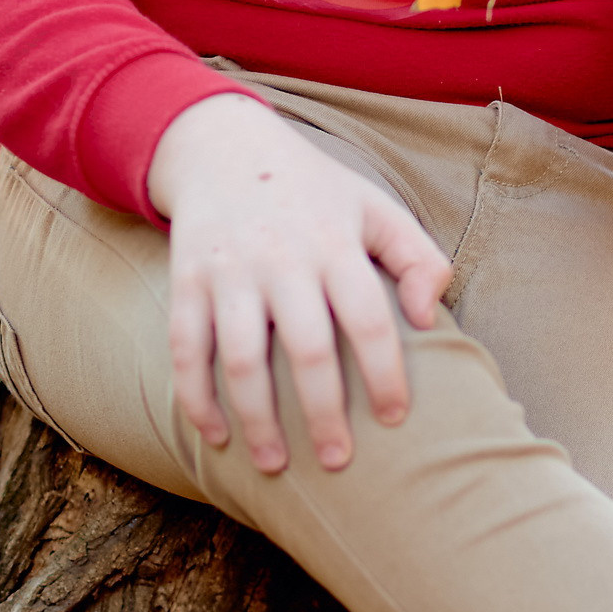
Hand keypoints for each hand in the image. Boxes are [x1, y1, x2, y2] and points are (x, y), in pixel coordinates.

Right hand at [146, 93, 451, 476]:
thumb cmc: (314, 192)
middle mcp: (281, 258)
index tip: (393, 419)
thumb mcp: (374, 207)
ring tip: (275, 465)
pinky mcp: (186, 280)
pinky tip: (216, 435)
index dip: (384, 374)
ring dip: (257, 419)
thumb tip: (426, 317)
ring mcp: (229, 271)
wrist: (224, 146)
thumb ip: (418, 257)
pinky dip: (196, 397)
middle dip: (323, 412)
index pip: (369, 318)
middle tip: (337, 461)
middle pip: (307, 348)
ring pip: (240, 358)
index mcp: (334, 243)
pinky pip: (186, 348)